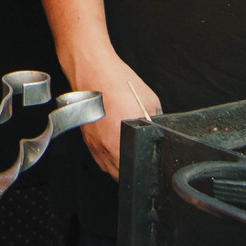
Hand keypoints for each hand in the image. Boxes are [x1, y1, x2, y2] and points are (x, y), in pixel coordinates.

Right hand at [65, 46, 158, 179]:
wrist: (92, 71)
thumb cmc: (116, 83)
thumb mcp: (149, 101)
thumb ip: (155, 120)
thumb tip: (158, 129)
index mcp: (124, 140)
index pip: (134, 168)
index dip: (143, 167)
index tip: (148, 163)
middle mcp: (107, 147)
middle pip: (120, 174)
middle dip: (131, 168)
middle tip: (139, 158)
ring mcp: (95, 145)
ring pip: (108, 168)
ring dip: (117, 165)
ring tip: (126, 153)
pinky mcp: (87, 139)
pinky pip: (99, 158)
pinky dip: (107, 156)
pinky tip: (114, 143)